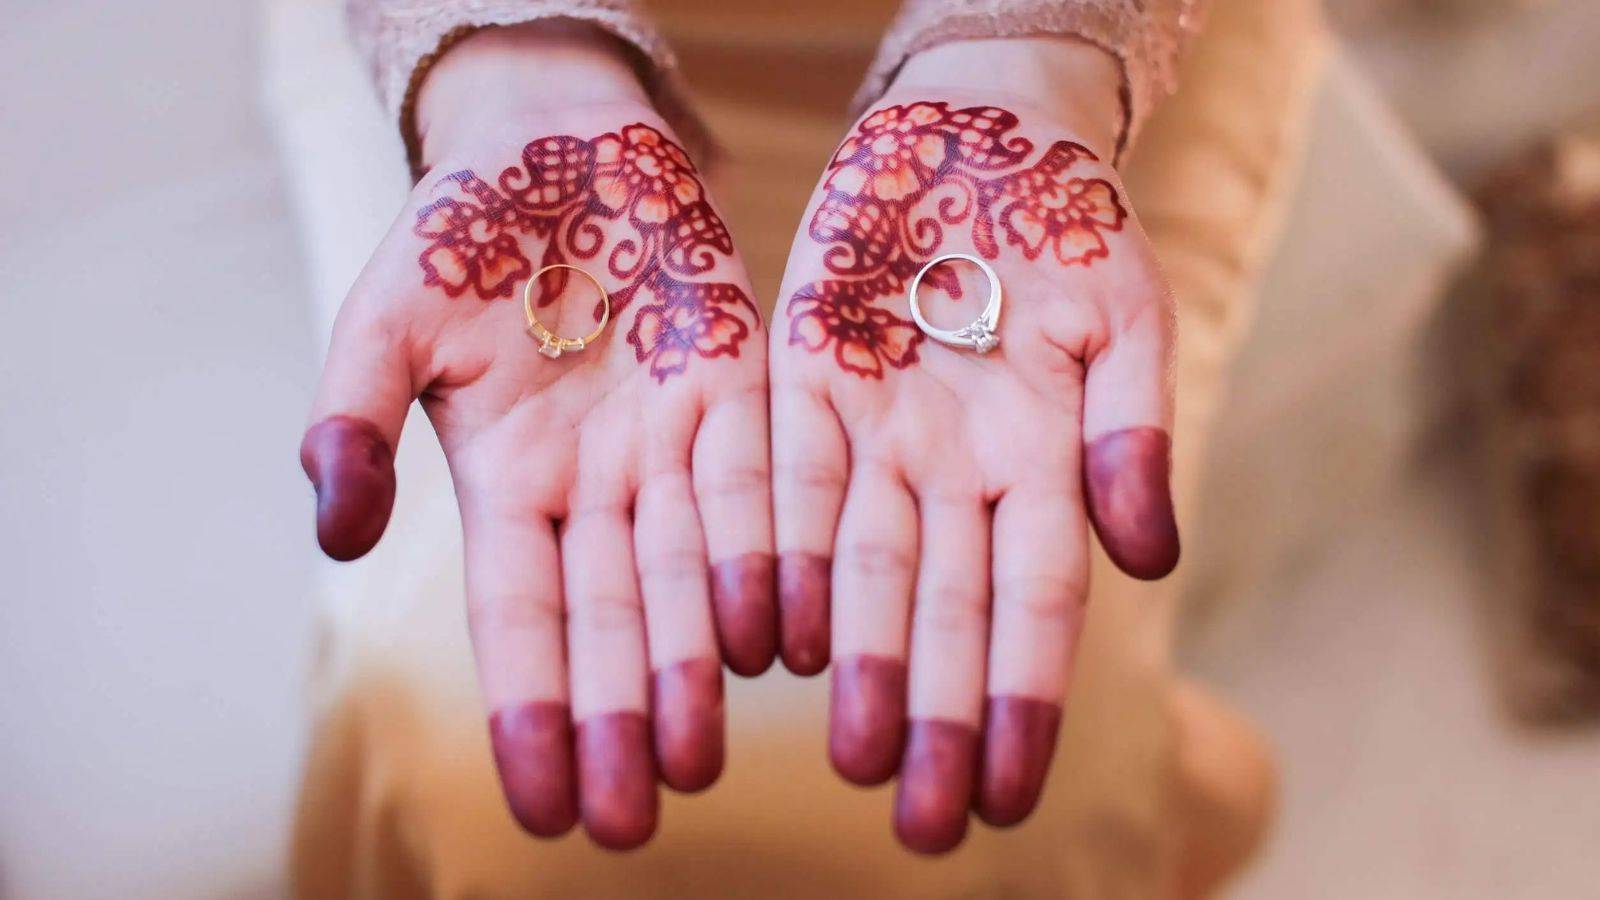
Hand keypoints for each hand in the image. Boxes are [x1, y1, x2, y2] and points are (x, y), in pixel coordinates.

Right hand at [299, 23, 773, 849]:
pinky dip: (771, 553)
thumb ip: (353, 422)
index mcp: (508, 482)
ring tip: (704, 754)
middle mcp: (596, 485)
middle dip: (620, 717)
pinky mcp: (739, 390)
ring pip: (691, 570)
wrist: (562, 144)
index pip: (519, 618)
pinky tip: (792, 632)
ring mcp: (670, 443)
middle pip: (613, 618)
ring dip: (697, 662)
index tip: (543, 807)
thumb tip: (334, 533)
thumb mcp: (383, 318)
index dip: (530, 709)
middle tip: (636, 819)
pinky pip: (758, 481)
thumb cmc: (461, 232)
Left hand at [769, 38, 1179, 852]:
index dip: (1023, 701)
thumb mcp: (1123, 314)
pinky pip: (783, 483)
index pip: (1032, 605)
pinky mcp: (802, 387)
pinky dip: (776, 557)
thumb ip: (1132, 435)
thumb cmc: (1067, 220)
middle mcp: (952, 470)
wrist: (974, 133)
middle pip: (941, 612)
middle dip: (932, 718)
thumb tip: (1153, 559)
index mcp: (1040, 462)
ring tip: (849, 759)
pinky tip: (768, 638)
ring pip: (859, 568)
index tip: (1011, 796)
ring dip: (855, 664)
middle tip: (920, 826)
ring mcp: (874, 435)